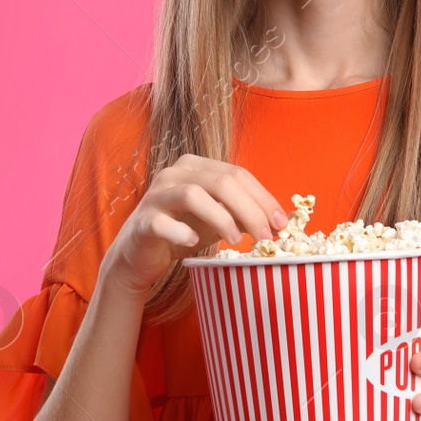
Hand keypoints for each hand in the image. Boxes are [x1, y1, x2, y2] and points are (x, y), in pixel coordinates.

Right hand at [97, 154, 289, 297]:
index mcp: (195, 166)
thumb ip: (242, 214)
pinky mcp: (143, 221)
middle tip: (267, 238)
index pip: (237, 174)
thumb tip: (278, 223)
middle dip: (250, 210)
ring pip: (194, 194)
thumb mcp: (218, 219)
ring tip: (235, 240)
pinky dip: (182, 232)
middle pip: (221, 181)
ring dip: (221, 218)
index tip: (281, 224)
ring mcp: (156, 195)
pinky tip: (193, 242)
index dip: (263, 198)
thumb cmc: (181, 231)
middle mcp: (174, 173)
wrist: (139, 254)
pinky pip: (163, 223)